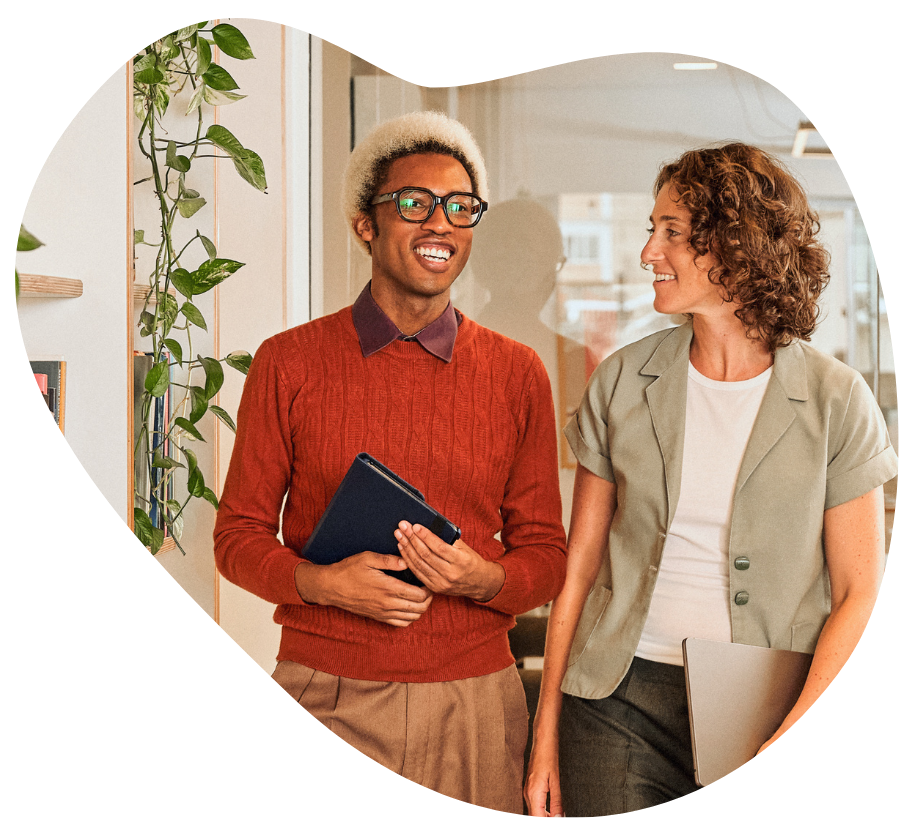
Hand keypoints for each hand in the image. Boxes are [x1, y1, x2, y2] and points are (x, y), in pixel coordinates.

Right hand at [295, 553, 431, 626]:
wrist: (331, 587)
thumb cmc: (348, 570)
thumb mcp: (368, 558)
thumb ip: (389, 560)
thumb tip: (407, 561)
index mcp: (388, 588)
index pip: (419, 594)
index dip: (429, 588)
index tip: (428, 578)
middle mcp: (388, 604)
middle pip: (420, 608)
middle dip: (429, 598)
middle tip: (428, 586)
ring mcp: (383, 613)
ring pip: (412, 618)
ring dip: (421, 608)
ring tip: (421, 595)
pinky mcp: (378, 618)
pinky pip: (401, 624)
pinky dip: (410, 617)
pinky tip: (409, 606)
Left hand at [395, 522, 504, 601]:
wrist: (479, 583)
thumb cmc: (471, 561)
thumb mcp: (464, 548)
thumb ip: (448, 539)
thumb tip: (429, 526)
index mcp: (461, 561)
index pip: (439, 547)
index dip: (425, 536)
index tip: (415, 526)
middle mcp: (451, 574)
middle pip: (426, 555)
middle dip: (412, 539)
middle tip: (403, 527)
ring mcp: (441, 583)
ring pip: (419, 564)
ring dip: (407, 548)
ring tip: (400, 536)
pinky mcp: (435, 588)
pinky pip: (418, 573)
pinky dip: (408, 560)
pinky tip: (403, 549)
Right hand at [523, 731, 563, 816]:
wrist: (542, 742)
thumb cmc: (549, 757)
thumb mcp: (556, 781)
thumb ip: (557, 802)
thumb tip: (558, 817)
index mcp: (534, 793)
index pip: (537, 818)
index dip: (546, 821)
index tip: (555, 820)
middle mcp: (528, 794)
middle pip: (534, 817)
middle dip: (545, 820)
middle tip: (557, 817)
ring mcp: (527, 791)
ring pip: (533, 812)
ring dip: (543, 817)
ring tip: (556, 816)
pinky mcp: (529, 788)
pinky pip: (533, 805)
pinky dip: (541, 811)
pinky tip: (550, 811)